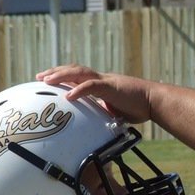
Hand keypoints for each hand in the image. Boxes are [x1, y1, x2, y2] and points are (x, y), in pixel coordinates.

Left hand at [36, 65, 153, 123]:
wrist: (155, 102)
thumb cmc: (139, 107)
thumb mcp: (116, 112)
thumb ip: (104, 113)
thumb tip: (95, 123)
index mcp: (101, 84)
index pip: (77, 76)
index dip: (62, 76)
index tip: (47, 80)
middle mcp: (101, 79)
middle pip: (73, 70)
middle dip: (55, 72)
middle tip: (39, 77)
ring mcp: (105, 81)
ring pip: (78, 73)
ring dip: (61, 76)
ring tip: (47, 80)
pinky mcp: (111, 87)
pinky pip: (92, 86)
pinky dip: (79, 90)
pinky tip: (68, 95)